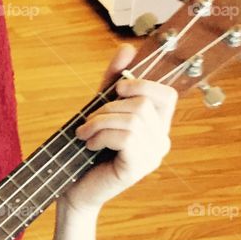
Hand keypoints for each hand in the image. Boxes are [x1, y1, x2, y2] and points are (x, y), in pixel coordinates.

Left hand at [62, 43, 177, 213]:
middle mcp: (161, 142)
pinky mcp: (138, 168)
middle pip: (144, 104)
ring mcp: (152, 157)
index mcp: (158, 128)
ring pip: (133, 119)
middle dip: (109, 107)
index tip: (116, 90)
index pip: (166, 95)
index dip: (142, 85)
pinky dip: (101, 136)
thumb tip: (127, 48)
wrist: (73, 192)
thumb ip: (113, 82)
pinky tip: (89, 146)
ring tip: (84, 135)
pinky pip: (126, 137)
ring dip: (100, 122)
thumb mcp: (101, 111)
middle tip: (88, 123)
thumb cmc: (87, 153)